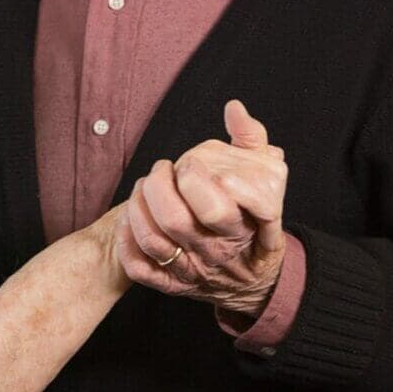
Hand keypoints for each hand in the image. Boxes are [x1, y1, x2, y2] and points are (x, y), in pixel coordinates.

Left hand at [115, 100, 287, 318]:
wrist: (254, 280)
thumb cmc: (252, 215)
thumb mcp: (265, 177)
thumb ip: (251, 139)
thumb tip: (234, 108)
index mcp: (243, 225)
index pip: (217, 209)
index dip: (197, 180)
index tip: (194, 163)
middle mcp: (217, 251)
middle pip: (177, 221)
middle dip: (162, 185)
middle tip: (168, 169)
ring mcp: (193, 269)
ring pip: (154, 239)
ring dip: (140, 204)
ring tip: (147, 184)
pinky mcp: (172, 283)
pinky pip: (140, 267)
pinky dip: (128, 240)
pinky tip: (131, 216)